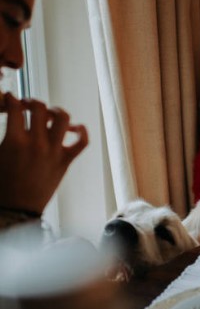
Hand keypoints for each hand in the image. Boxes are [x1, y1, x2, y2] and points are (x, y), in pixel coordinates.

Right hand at [0, 93, 87, 214]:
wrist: (16, 210)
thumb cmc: (1, 184)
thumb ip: (5, 135)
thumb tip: (9, 119)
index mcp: (14, 141)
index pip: (15, 108)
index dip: (11, 98)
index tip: (10, 99)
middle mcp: (37, 143)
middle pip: (40, 108)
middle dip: (32, 102)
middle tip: (28, 106)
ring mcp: (54, 152)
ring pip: (63, 119)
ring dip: (56, 111)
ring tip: (49, 114)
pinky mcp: (65, 161)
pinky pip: (82, 142)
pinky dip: (82, 132)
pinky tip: (75, 128)